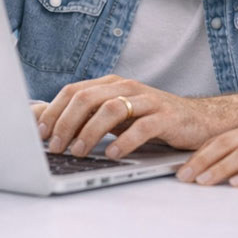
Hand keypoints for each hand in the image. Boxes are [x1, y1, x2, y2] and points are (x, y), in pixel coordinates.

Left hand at [37, 74, 227, 159]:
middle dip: (66, 123)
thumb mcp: (116, 116)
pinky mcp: (166, 116)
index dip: (54, 112)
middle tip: (56, 147)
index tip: (40, 134)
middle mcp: (127, 87)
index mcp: (111, 84)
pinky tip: (112, 154)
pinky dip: (123, 141)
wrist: (197, 120)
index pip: (74, 91)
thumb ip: (87, 116)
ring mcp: (148, 100)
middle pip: (87, 98)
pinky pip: (142, 126)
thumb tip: (44, 124)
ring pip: (111, 108)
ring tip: (79, 152)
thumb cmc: (150, 120)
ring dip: (90, 132)